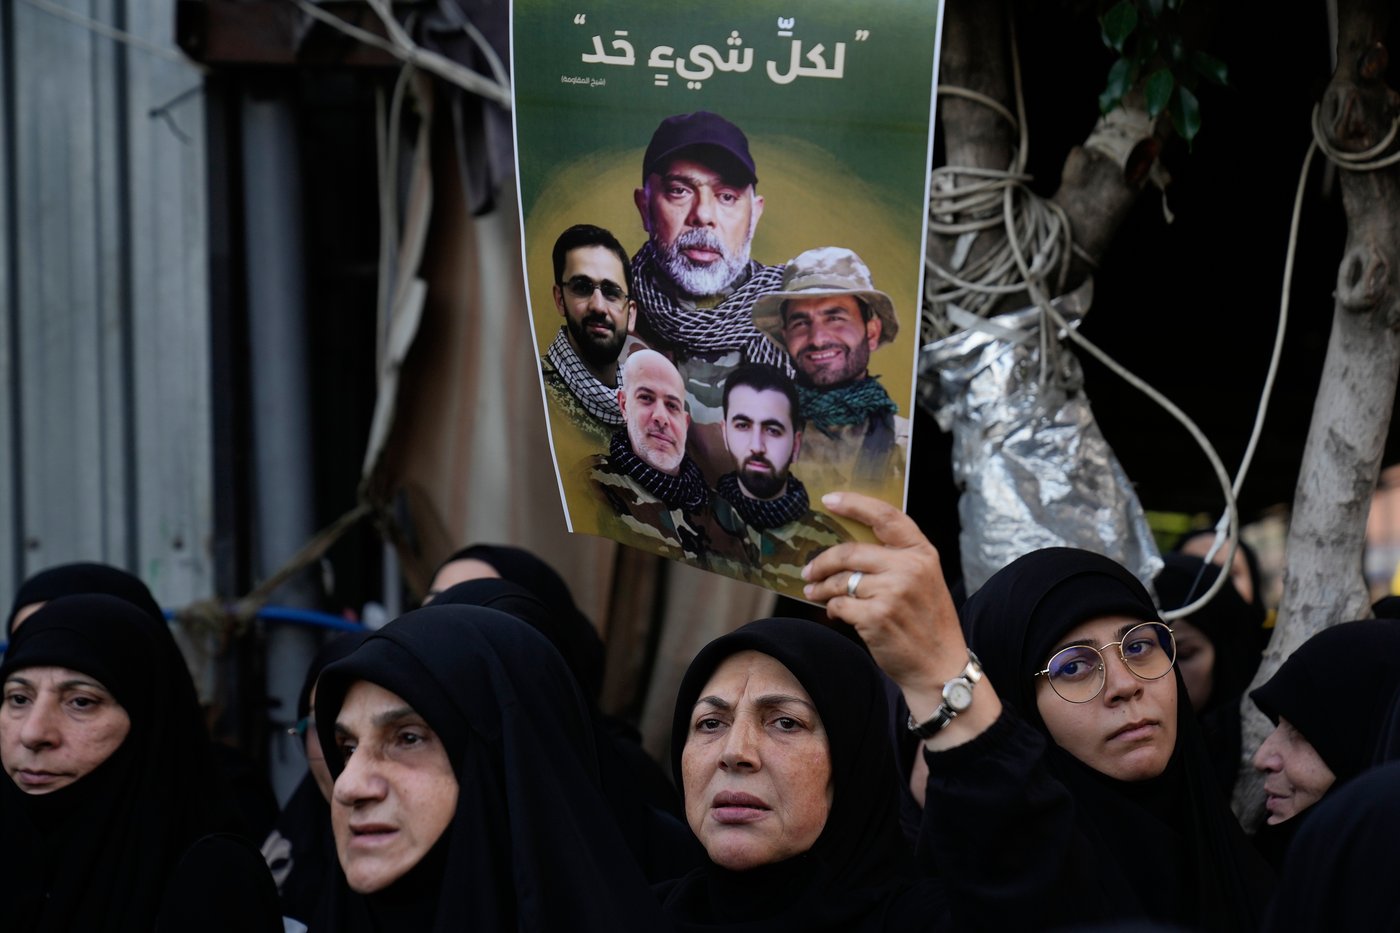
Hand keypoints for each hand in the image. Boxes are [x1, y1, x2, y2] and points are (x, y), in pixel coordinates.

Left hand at [803, 491, 1000, 751]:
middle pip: (850, 552)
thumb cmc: (927, 623)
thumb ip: (896, 559)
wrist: (940, 667)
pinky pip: (840, 605)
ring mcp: (893, 592)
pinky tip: (836, 614)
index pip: (886, 516)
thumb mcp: (924, 580)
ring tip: (814, 593)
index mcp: (922, 553)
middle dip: (822, 562)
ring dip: (822, 588)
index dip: (855, 504)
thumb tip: (848, 547)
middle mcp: (909, 568)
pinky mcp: (877, 617)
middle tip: (808, 571)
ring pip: (841, 581)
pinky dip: (833, 609)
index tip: (830, 499)